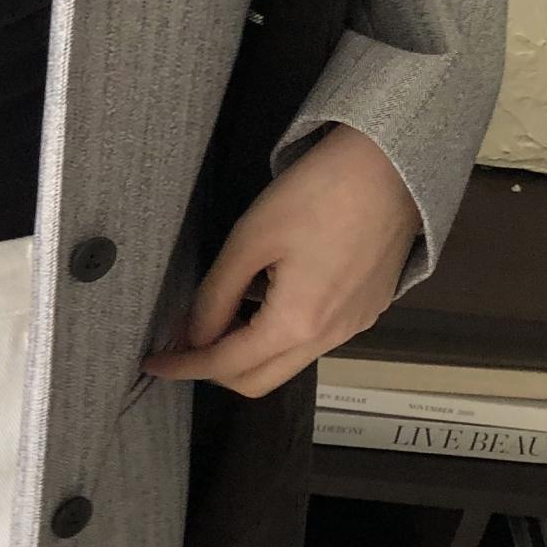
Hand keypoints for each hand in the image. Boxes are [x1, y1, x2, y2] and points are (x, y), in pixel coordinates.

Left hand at [140, 123, 421, 397]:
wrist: (391, 166)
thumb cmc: (318, 193)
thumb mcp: (250, 240)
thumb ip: (216, 295)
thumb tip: (193, 334)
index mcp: (295, 323)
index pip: (226, 366)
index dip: (185, 366)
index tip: (155, 363)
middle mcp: (328, 338)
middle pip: (258, 380)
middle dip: (215, 370)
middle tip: (184, 341)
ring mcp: (352, 327)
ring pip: (287, 362)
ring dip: (248, 351)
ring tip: (222, 313)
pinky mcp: (366, 310)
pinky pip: (314, 341)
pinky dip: (279, 335)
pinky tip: (265, 298)